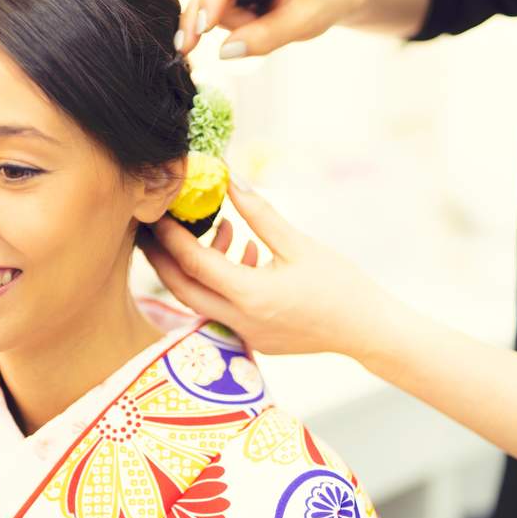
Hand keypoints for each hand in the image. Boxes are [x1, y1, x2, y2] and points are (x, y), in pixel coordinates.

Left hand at [137, 183, 397, 357]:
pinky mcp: (254, 337)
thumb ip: (260, 214)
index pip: (194, 263)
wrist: (367, 330)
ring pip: (200, 300)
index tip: (158, 210)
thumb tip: (230, 180)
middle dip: (161, 257)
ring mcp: (245, 333)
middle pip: (181, 289)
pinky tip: (244, 252)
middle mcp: (240, 320)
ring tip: (218, 227)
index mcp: (251, 296)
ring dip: (197, 266)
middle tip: (149, 226)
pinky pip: (222, 307)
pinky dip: (222, 280)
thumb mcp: (300, 244)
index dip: (171, 235)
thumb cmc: (340, 286)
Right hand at [176, 0, 365, 58]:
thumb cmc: (324, 1)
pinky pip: (218, 5)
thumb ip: (265, 38)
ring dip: (231, 23)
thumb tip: (224, 52)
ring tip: (266, 26)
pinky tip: (252, 25)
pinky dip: (230, 22)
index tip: (202, 28)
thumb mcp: (302, 23)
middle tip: (190, 49)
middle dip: (208, 17)